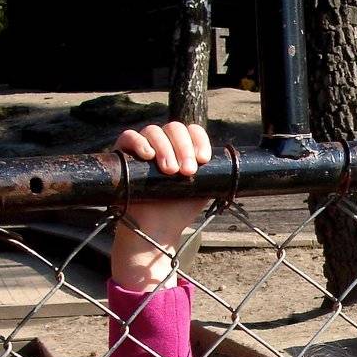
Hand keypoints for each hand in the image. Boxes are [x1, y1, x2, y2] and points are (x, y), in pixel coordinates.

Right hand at [111, 122, 212, 290]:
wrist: (157, 229)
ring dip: (166, 149)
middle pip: (175, 127)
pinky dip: (139, 142)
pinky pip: (128, 137)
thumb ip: (213, 173)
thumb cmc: (180, 210)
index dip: (199, 140)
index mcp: (183, 148)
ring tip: (170, 172)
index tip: (204, 159)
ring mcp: (143, 148)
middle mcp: (164, 144)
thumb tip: (232, 164)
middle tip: (187, 172)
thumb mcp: (203, 188)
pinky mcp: (124, 156)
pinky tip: (148, 155)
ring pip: (154, 131)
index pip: (192, 130)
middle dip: (184, 148)